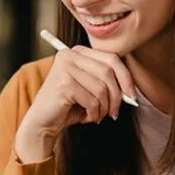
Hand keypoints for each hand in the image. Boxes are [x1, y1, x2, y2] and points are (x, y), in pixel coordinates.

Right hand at [14, 46, 136, 162]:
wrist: (43, 122)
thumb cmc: (68, 106)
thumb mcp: (89, 89)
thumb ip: (107, 83)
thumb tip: (131, 92)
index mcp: (77, 52)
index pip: (111, 58)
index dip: (126, 78)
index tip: (131, 96)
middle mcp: (69, 55)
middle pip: (108, 72)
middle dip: (116, 96)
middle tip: (114, 113)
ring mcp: (65, 68)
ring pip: (101, 88)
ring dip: (103, 108)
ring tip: (95, 116)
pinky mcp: (63, 84)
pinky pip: (92, 101)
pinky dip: (93, 114)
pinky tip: (84, 117)